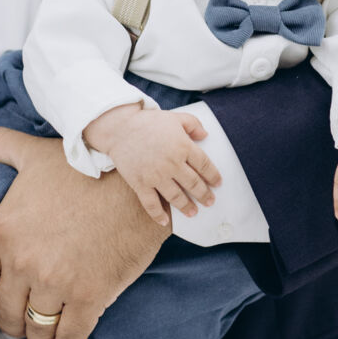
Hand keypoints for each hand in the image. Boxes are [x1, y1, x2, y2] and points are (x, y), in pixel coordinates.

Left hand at [0, 122, 165, 338]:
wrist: (138, 179)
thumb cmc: (85, 166)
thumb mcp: (33, 155)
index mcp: (3, 231)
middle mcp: (23, 261)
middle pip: (7, 313)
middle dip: (13, 324)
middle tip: (23, 324)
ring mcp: (56, 282)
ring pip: (36, 329)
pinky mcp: (90, 298)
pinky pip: (68, 338)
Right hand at [84, 104, 221, 225]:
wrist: (119, 128)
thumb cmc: (148, 122)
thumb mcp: (175, 117)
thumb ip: (193, 124)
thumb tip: (205, 135)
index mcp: (183, 146)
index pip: (204, 165)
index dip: (213, 176)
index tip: (218, 183)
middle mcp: (172, 163)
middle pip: (193, 184)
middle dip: (204, 194)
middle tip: (210, 201)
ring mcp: (156, 176)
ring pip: (176, 197)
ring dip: (186, 206)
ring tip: (193, 212)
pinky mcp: (140, 184)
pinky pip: (151, 204)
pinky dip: (158, 215)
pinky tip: (165, 221)